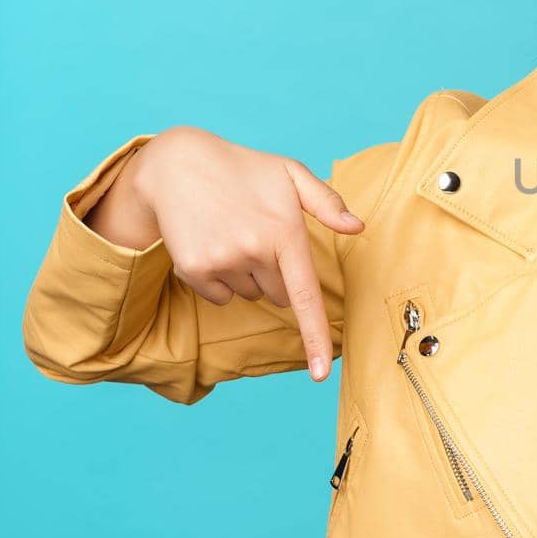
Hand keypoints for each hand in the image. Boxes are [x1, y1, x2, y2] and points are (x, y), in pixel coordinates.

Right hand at [127, 126, 365, 381]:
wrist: (178, 163)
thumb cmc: (244, 169)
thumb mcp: (290, 173)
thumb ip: (327, 202)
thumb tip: (358, 228)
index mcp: (285, 232)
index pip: (305, 297)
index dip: (315, 338)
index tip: (321, 374)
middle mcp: (255, 251)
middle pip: (281, 295)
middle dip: (276, 273)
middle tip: (258, 233)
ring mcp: (222, 261)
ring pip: (252, 294)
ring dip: (248, 274)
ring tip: (233, 232)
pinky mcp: (194, 269)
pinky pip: (220, 296)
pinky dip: (220, 279)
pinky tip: (213, 243)